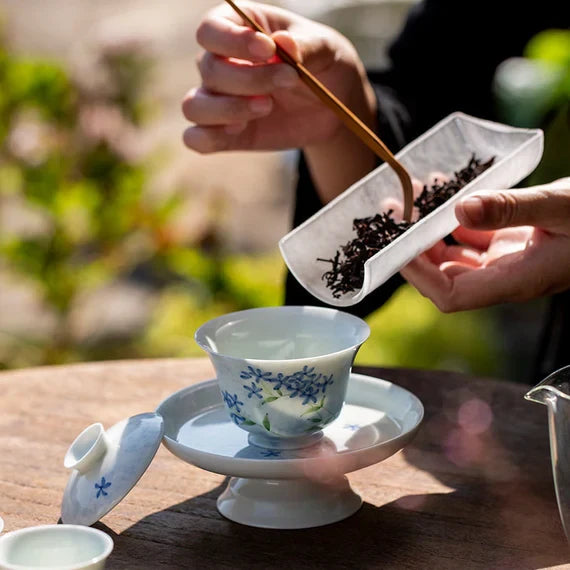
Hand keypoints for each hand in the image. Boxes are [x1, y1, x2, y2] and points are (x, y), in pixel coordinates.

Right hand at [182, 1, 372, 152]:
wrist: (330, 107)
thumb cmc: (324, 66)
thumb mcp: (326, 49)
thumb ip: (307, 46)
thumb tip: (283, 44)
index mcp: (238, 28)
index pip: (211, 30)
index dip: (232, 41)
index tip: (267, 50)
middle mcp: (220, 62)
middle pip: (208, 69)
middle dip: (248, 79)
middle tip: (288, 80)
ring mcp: (219, 100)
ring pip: (194, 106)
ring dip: (228, 110)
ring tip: (266, 107)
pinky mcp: (225, 133)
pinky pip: (197, 139)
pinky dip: (209, 138)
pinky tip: (242, 130)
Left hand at [401, 178, 569, 311]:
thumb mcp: (561, 207)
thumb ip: (512, 209)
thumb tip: (460, 210)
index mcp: (515, 280)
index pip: (451, 294)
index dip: (419, 275)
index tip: (397, 245)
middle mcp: (505, 276)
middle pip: (443, 275)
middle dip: (415, 246)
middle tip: (396, 209)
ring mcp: (507, 260)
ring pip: (454, 254)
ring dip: (430, 228)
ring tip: (413, 194)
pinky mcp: (511, 243)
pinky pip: (471, 234)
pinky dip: (453, 216)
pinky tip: (443, 190)